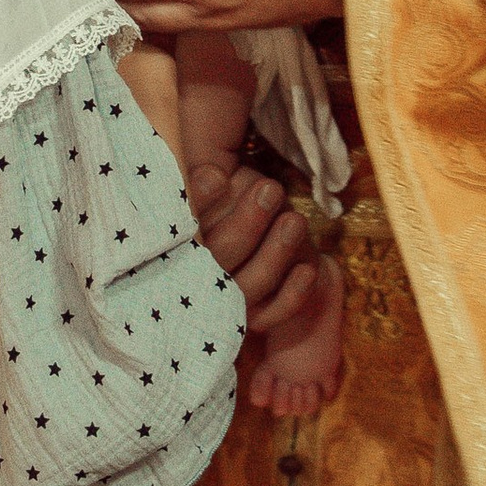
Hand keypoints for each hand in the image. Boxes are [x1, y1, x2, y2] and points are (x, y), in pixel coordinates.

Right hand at [188, 159, 322, 338]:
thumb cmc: (234, 204)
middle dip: (246, 224)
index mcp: (176, 242)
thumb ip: (209, 176)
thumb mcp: (220, 184)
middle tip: (271, 190)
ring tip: (295, 222)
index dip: (197, 201)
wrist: (265, 243)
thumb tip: (214, 170)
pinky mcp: (254, 316)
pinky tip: (308, 269)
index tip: (217, 176)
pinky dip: (292, 294)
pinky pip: (272, 313)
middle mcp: (195, 276)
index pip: (178, 227)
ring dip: (275, 253)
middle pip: (218, 257)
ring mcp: (225, 300)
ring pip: (249, 285)